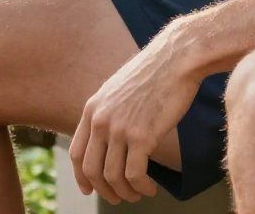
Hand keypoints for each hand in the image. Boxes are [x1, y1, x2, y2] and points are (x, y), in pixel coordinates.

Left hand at [69, 26, 201, 203]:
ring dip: (126, 192)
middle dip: (104, 190)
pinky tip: (151, 188)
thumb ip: (109, 110)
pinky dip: (142, 187)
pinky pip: (135, 175)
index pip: (77, 154)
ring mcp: (120, 128)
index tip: (89, 189)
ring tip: (139, 193)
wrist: (177, 57)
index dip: (81, 177)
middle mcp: (101, 119)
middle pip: (92, 171)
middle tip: (119, 197)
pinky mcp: (142, 135)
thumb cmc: (155, 71)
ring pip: (113, 177)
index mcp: (93, 107)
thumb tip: (109, 137)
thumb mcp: (120, 88)